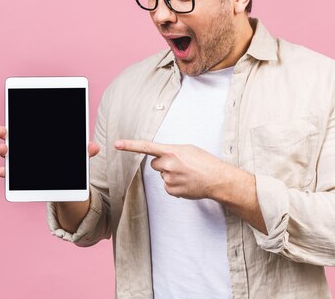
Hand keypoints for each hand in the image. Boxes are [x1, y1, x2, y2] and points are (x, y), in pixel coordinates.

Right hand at [0, 125, 99, 177]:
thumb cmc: (69, 161)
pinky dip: (5, 172)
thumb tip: (95, 147)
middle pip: (14, 137)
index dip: (17, 120)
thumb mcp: (77, 155)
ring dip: (4, 150)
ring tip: (4, 149)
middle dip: (6, 134)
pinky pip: (10, 173)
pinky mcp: (21, 177)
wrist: (66, 182)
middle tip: (3, 132)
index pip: (26, 126)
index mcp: (39, 138)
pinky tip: (1, 171)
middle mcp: (26, 147)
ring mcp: (22, 162)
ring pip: (9, 154)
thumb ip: (84, 151)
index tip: (12, 117)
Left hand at [114, 139, 233, 199]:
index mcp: (171, 151)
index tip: (116, 144)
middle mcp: (168, 164)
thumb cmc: (205, 162)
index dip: (130, 145)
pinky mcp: (172, 191)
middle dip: (164, 164)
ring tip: (187, 175)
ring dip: (171, 175)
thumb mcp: (188, 149)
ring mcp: (169, 179)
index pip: (146, 146)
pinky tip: (187, 183)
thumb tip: (164, 158)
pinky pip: (167, 187)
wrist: (217, 179)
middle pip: (155, 164)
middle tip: (181, 166)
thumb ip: (172, 151)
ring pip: (162, 176)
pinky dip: (175, 185)